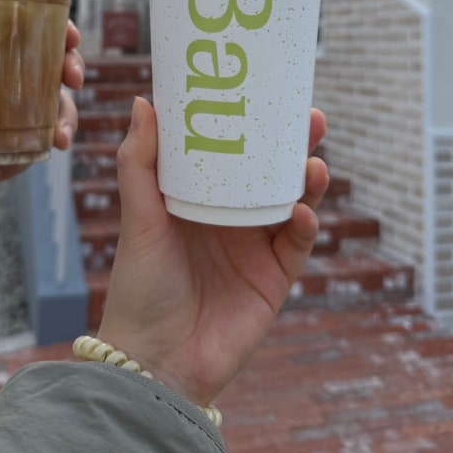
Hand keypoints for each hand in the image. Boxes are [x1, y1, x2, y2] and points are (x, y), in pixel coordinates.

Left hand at [0, 10, 84, 190]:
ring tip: (58, 138)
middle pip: (57, 68)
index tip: (70, 36)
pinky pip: (34, 149)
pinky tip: (5, 165)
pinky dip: (28, 157)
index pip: (35, 34)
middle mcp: (13, 81)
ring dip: (65, 121)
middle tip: (72, 80)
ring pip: (57, 110)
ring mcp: (17, 114)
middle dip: (74, 70)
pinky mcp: (13, 146)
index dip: (60, 31)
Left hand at [97, 97, 328, 408]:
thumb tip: (145, 102)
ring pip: (293, 203)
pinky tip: (305, 212)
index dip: (254, 124)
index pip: (234, 152)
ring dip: (309, 181)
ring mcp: (256, 248)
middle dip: (295, 145)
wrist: (154, 361)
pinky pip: (298, 246)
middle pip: (273, 173)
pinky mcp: (274, 279)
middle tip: (311, 118)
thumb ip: (139, 164)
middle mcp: (233, 218)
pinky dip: (306, 226)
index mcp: (202, 198)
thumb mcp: (138, 218)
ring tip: (314, 162)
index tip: (268, 91)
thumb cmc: (138, 287)